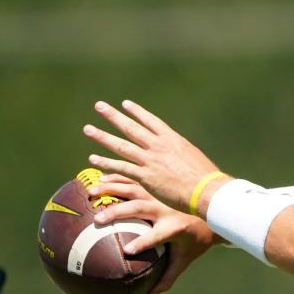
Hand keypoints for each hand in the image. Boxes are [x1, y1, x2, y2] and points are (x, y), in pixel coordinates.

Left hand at [83, 100, 219, 212]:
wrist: (206, 189)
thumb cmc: (205, 176)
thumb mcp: (193, 157)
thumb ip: (180, 153)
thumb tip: (179, 154)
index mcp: (172, 139)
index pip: (151, 121)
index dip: (137, 112)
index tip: (125, 104)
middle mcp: (159, 146)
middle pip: (131, 128)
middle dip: (114, 116)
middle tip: (99, 106)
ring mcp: (150, 160)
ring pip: (121, 145)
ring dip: (103, 136)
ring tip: (88, 129)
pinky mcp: (145, 176)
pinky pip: (121, 167)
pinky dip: (106, 163)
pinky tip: (93, 159)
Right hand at [89, 174, 219, 293]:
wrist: (212, 208)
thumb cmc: (195, 240)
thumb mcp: (183, 260)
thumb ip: (167, 279)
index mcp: (174, 228)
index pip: (157, 236)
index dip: (143, 242)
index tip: (128, 250)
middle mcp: (165, 209)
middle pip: (139, 208)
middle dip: (118, 213)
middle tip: (98, 220)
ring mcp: (160, 194)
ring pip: (133, 189)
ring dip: (111, 190)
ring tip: (91, 193)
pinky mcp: (156, 185)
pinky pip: (133, 180)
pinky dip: (116, 179)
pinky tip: (98, 179)